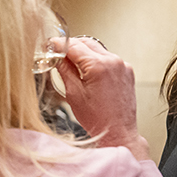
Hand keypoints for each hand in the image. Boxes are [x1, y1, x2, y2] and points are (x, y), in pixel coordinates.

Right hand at [54, 37, 149, 159]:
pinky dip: (97, 61)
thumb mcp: (74, 94)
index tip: (50, 45)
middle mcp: (113, 61)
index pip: (74, 46)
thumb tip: (56, 56)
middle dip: (71, 46)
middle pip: (86, 43)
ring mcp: (122, 65)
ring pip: (98, 49)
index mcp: (98, 66)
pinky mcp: (127, 71)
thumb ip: (65, 70)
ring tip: (73, 65)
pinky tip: (89, 73)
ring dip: (84, 53)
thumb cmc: (97, 119)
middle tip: (58, 54)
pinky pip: (108, 58)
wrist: (118, 132)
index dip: (59, 44)